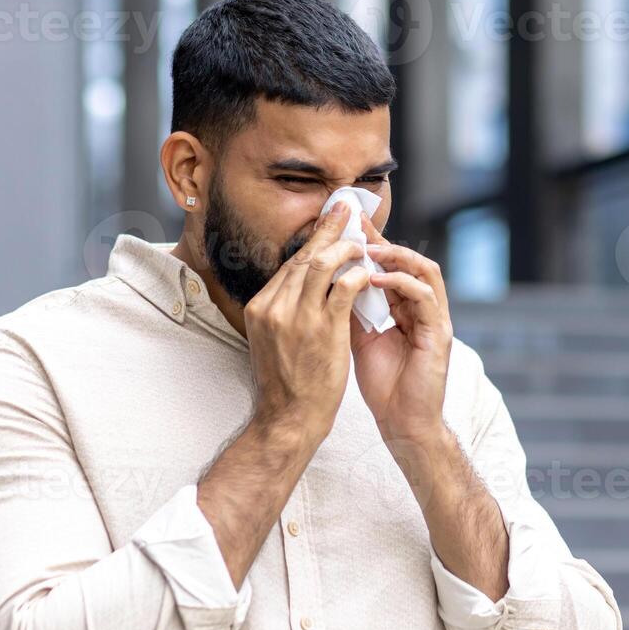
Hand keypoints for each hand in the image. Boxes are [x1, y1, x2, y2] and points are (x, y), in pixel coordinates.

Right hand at [244, 202, 370, 444]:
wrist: (288, 419)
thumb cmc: (287, 383)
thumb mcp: (274, 339)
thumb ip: (285, 310)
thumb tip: (304, 285)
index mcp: (260, 307)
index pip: (290, 264)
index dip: (313, 241)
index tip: (327, 223)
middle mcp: (274, 306)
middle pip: (305, 256)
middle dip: (329, 230)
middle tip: (347, 210)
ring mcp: (297, 316)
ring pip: (323, 264)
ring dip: (347, 249)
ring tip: (363, 245)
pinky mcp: (322, 329)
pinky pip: (343, 288)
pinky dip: (357, 275)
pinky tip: (368, 273)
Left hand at [351, 210, 453, 446]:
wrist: (402, 424)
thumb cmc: (384, 385)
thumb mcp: (359, 339)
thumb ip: (351, 311)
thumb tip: (328, 283)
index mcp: (407, 309)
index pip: (392, 267)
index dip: (372, 245)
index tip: (347, 226)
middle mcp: (424, 309)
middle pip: (410, 261)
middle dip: (383, 241)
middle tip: (357, 224)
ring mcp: (435, 320)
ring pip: (424, 271)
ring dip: (395, 256)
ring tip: (367, 249)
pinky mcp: (439, 334)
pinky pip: (425, 297)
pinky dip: (400, 283)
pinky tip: (373, 279)